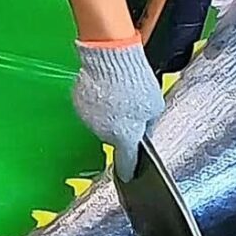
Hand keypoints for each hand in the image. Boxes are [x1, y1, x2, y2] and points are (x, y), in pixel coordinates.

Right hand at [72, 42, 165, 181]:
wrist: (111, 58)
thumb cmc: (135, 81)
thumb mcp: (155, 105)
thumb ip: (149, 123)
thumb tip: (145, 130)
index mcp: (125, 137)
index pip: (126, 162)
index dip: (128, 170)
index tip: (128, 176)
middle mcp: (104, 132)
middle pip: (115, 137)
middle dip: (123, 126)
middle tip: (132, 108)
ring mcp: (89, 118)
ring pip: (103, 121)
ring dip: (111, 113)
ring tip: (121, 94)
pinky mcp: (80, 102)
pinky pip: (92, 107)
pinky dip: (99, 101)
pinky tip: (108, 88)